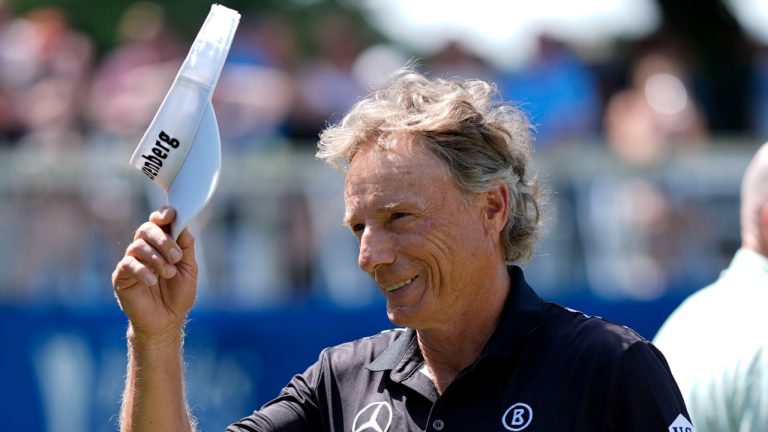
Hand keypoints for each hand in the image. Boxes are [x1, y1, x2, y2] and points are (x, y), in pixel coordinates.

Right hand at [112, 206, 197, 342]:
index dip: (163, 215)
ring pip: (137, 246)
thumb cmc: (178, 294)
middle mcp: (145, 249)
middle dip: (162, 239)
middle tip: (176, 256)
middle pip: (146, 229)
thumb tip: (183, 223)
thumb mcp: (189, 268)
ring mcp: (131, 261)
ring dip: (156, 258)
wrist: (167, 320)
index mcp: (161, 244)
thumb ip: (186, 246)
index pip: (158, 222)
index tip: (171, 215)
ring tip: (168, 273)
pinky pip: (128, 265)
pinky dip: (142, 270)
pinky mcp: (121, 276)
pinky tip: (152, 281)